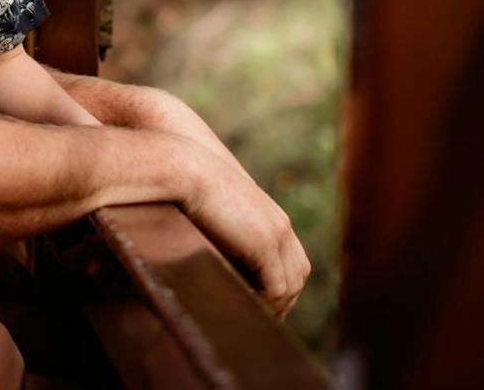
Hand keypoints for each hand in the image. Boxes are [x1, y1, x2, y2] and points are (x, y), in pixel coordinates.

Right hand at [179, 142, 309, 317]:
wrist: (186, 166)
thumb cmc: (191, 183)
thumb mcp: (216, 210)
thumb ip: (227, 230)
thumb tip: (219, 255)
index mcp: (270, 215)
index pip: (291, 259)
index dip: (279, 283)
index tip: (260, 300)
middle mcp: (280, 225)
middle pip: (297, 274)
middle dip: (283, 299)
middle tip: (261, 316)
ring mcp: (276, 234)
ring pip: (291, 285)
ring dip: (276, 305)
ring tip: (252, 316)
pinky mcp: (264, 244)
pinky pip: (277, 288)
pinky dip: (267, 303)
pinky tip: (247, 306)